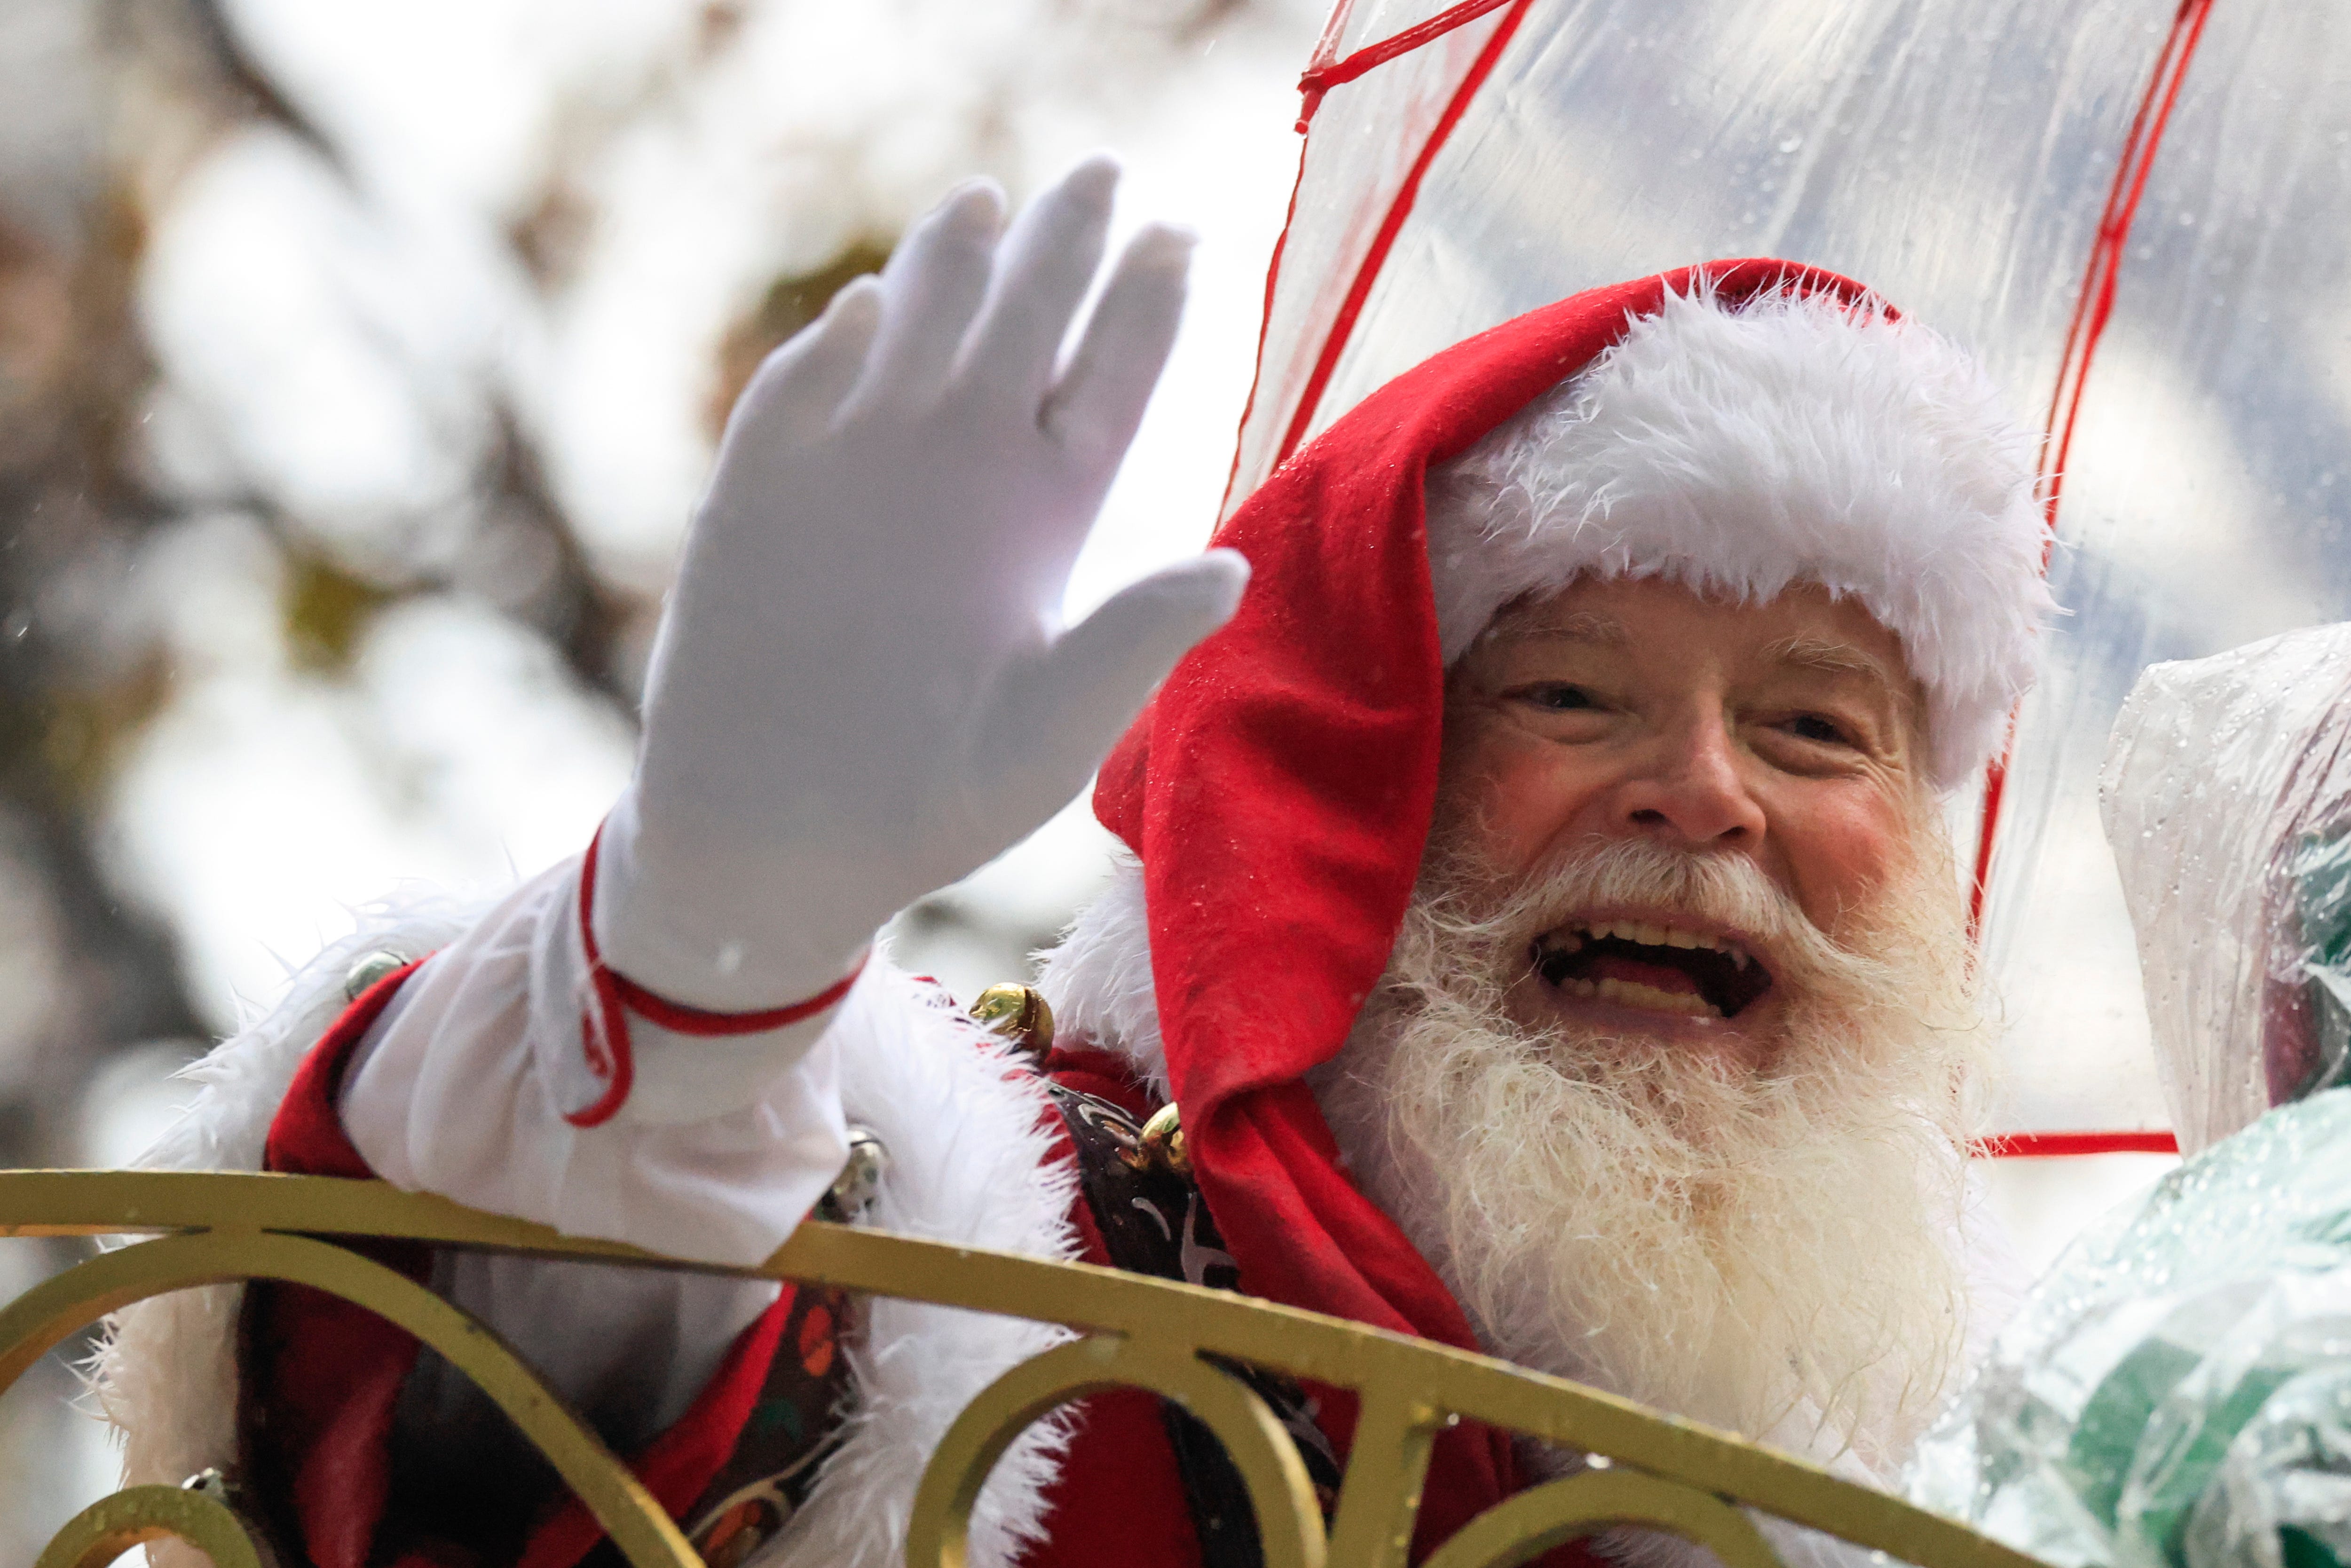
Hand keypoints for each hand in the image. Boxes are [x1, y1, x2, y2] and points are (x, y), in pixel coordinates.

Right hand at [598, 157, 1248, 1009]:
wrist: (781, 844)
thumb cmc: (930, 807)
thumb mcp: (1051, 734)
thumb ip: (1132, 644)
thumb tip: (1233, 570)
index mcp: (1044, 517)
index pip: (1109, 381)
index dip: (1145, 306)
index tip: (1180, 232)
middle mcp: (961, 474)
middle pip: (1023, 325)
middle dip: (1060, 245)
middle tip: (1100, 171)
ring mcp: (859, 473)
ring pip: (911, 330)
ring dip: (944, 267)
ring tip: (986, 204)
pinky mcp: (761, 495)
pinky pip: (795, 396)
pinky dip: (822, 354)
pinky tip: (856, 314)